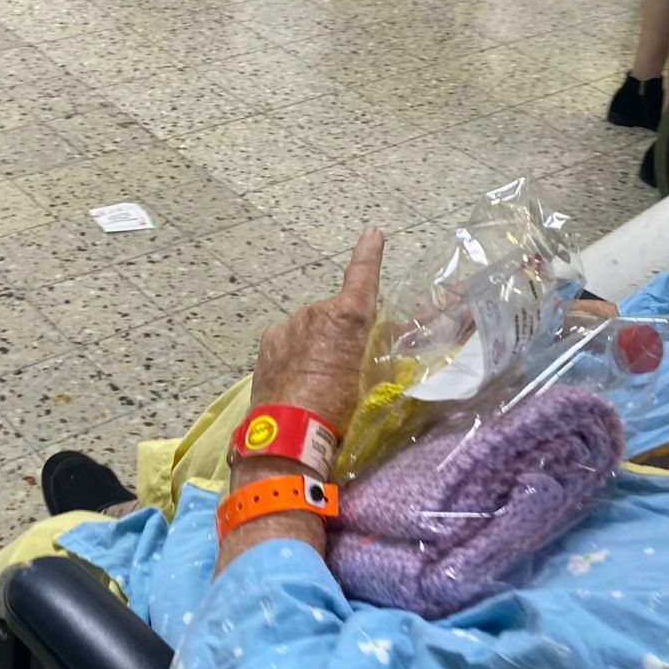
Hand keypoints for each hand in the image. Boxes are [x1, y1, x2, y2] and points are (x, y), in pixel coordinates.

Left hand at [249, 227, 384, 438]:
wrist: (291, 435)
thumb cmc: (343, 408)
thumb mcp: (378, 382)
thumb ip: (390, 354)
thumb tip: (400, 340)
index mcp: (348, 316)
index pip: (363, 275)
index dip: (370, 253)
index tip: (372, 233)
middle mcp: (315, 312)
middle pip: (337, 316)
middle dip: (343, 334)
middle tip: (347, 369)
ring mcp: (287, 326)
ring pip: (311, 330)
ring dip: (317, 346)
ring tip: (320, 383)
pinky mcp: (268, 344)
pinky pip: (288, 342)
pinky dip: (295, 355)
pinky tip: (298, 382)